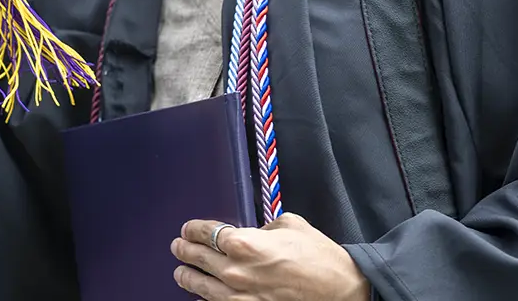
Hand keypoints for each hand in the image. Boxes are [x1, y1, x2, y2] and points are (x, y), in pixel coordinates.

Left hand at [171, 213, 371, 300]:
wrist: (339, 289)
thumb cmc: (318, 256)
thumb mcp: (289, 224)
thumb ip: (263, 226)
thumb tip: (255, 232)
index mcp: (245, 243)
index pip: (207, 233)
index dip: (194, 229)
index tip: (188, 229)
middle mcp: (236, 270)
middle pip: (199, 258)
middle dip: (185, 250)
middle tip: (178, 246)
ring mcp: (239, 296)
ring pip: (201, 286)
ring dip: (187, 277)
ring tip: (180, 272)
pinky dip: (207, 299)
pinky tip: (202, 295)